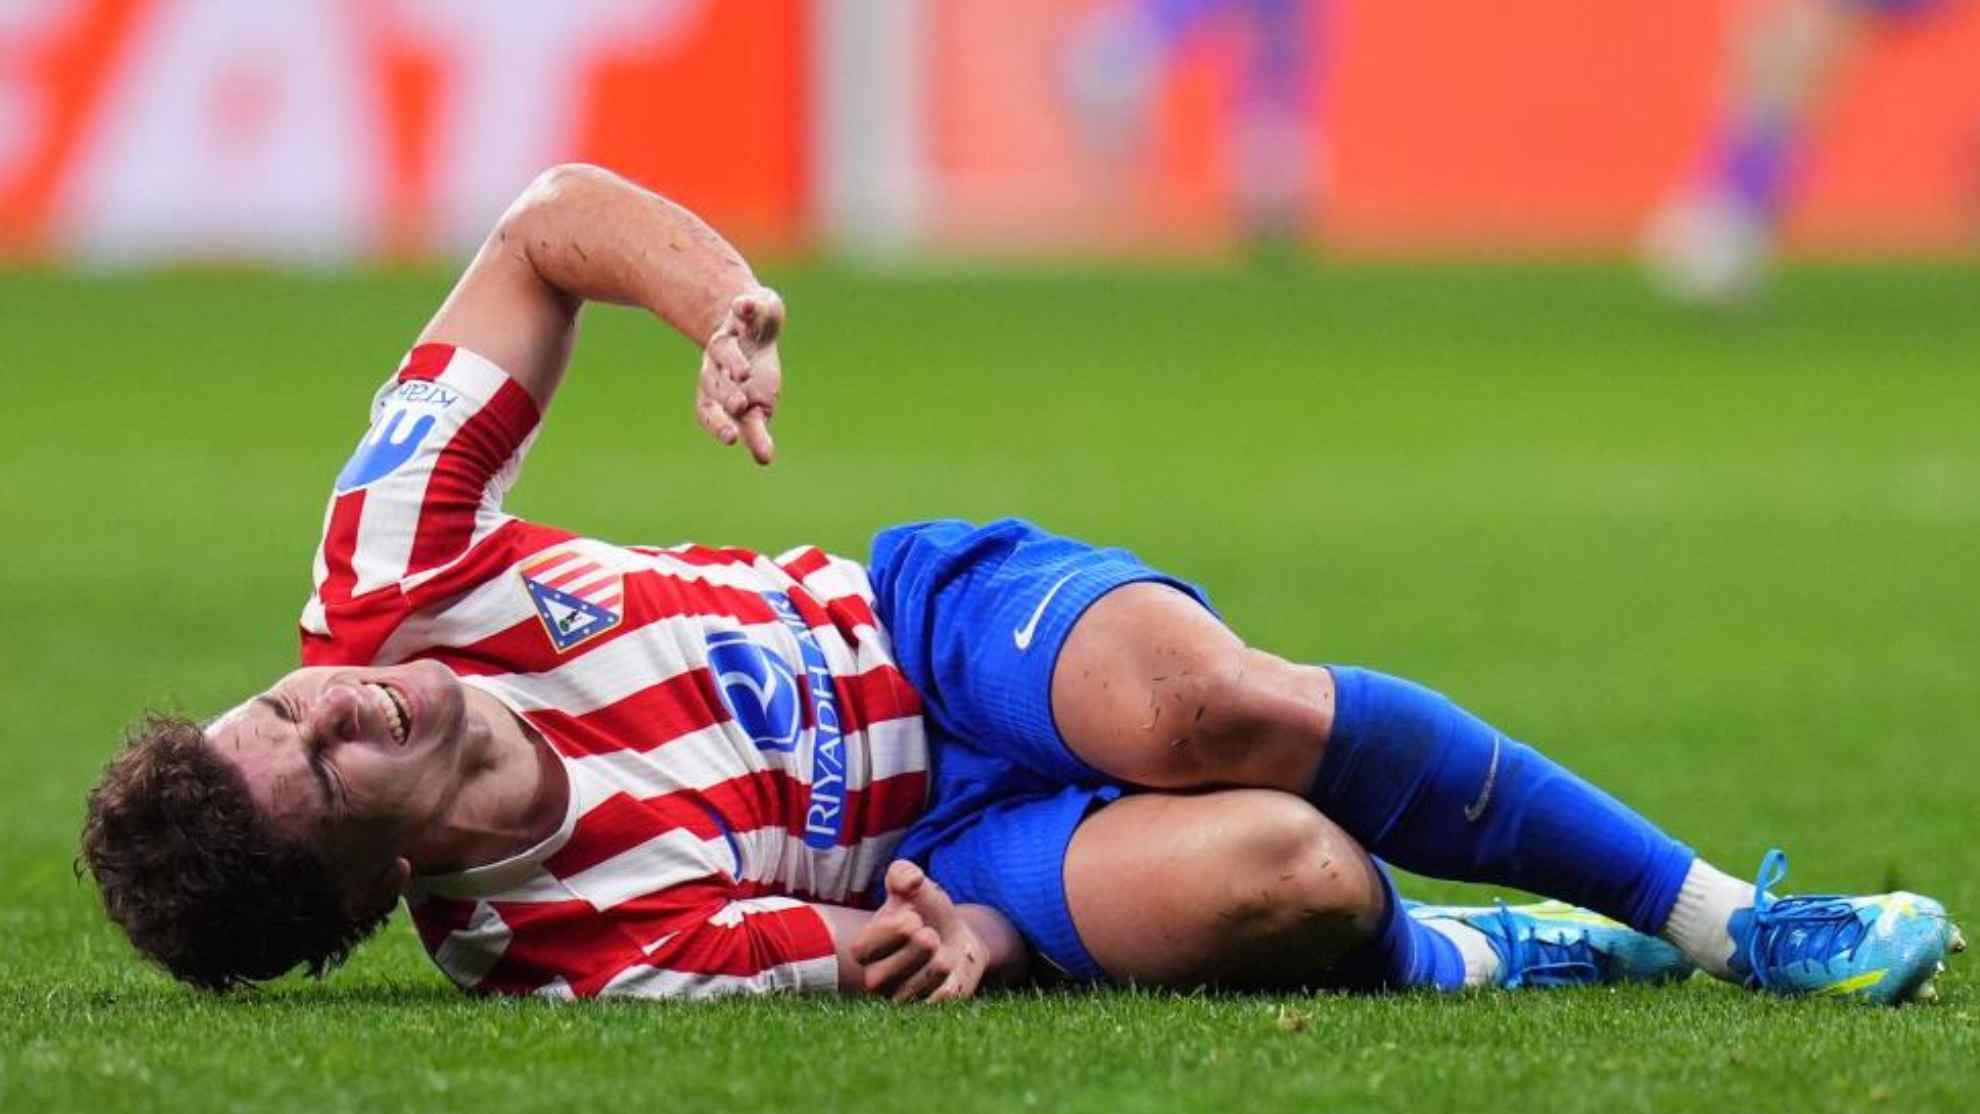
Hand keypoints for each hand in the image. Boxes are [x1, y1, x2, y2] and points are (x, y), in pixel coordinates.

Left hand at [695, 287, 783, 464]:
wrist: (748, 325)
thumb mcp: (756, 405)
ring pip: (722, 348)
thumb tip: (765, 461)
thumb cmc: (754, 375)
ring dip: (731, 360)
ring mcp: (729, 337)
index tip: (731, 438)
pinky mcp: (744, 311)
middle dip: (725, 394)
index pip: (709, 410)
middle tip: (740, 406)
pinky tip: (745, 306)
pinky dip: (744, 306)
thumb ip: (757, 432)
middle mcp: (717, 366)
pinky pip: (743, 307)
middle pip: (713, 382)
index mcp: (720, 391)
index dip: (717, 423)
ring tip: (744, 372)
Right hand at [851, 861, 988, 1002]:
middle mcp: (876, 978)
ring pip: (910, 990)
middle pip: (881, 977)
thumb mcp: (914, 884)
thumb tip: (910, 881)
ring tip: (944, 954)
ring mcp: (899, 997)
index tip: (913, 917)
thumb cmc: (927, 910)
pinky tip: (951, 973)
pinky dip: (947, 987)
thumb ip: (904, 873)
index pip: (861, 949)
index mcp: (865, 948)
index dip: (888, 933)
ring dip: (933, 967)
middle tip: (929, 935)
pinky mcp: (925, 1009)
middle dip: (915, 949)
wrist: (958, 934)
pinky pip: (935, 1004)